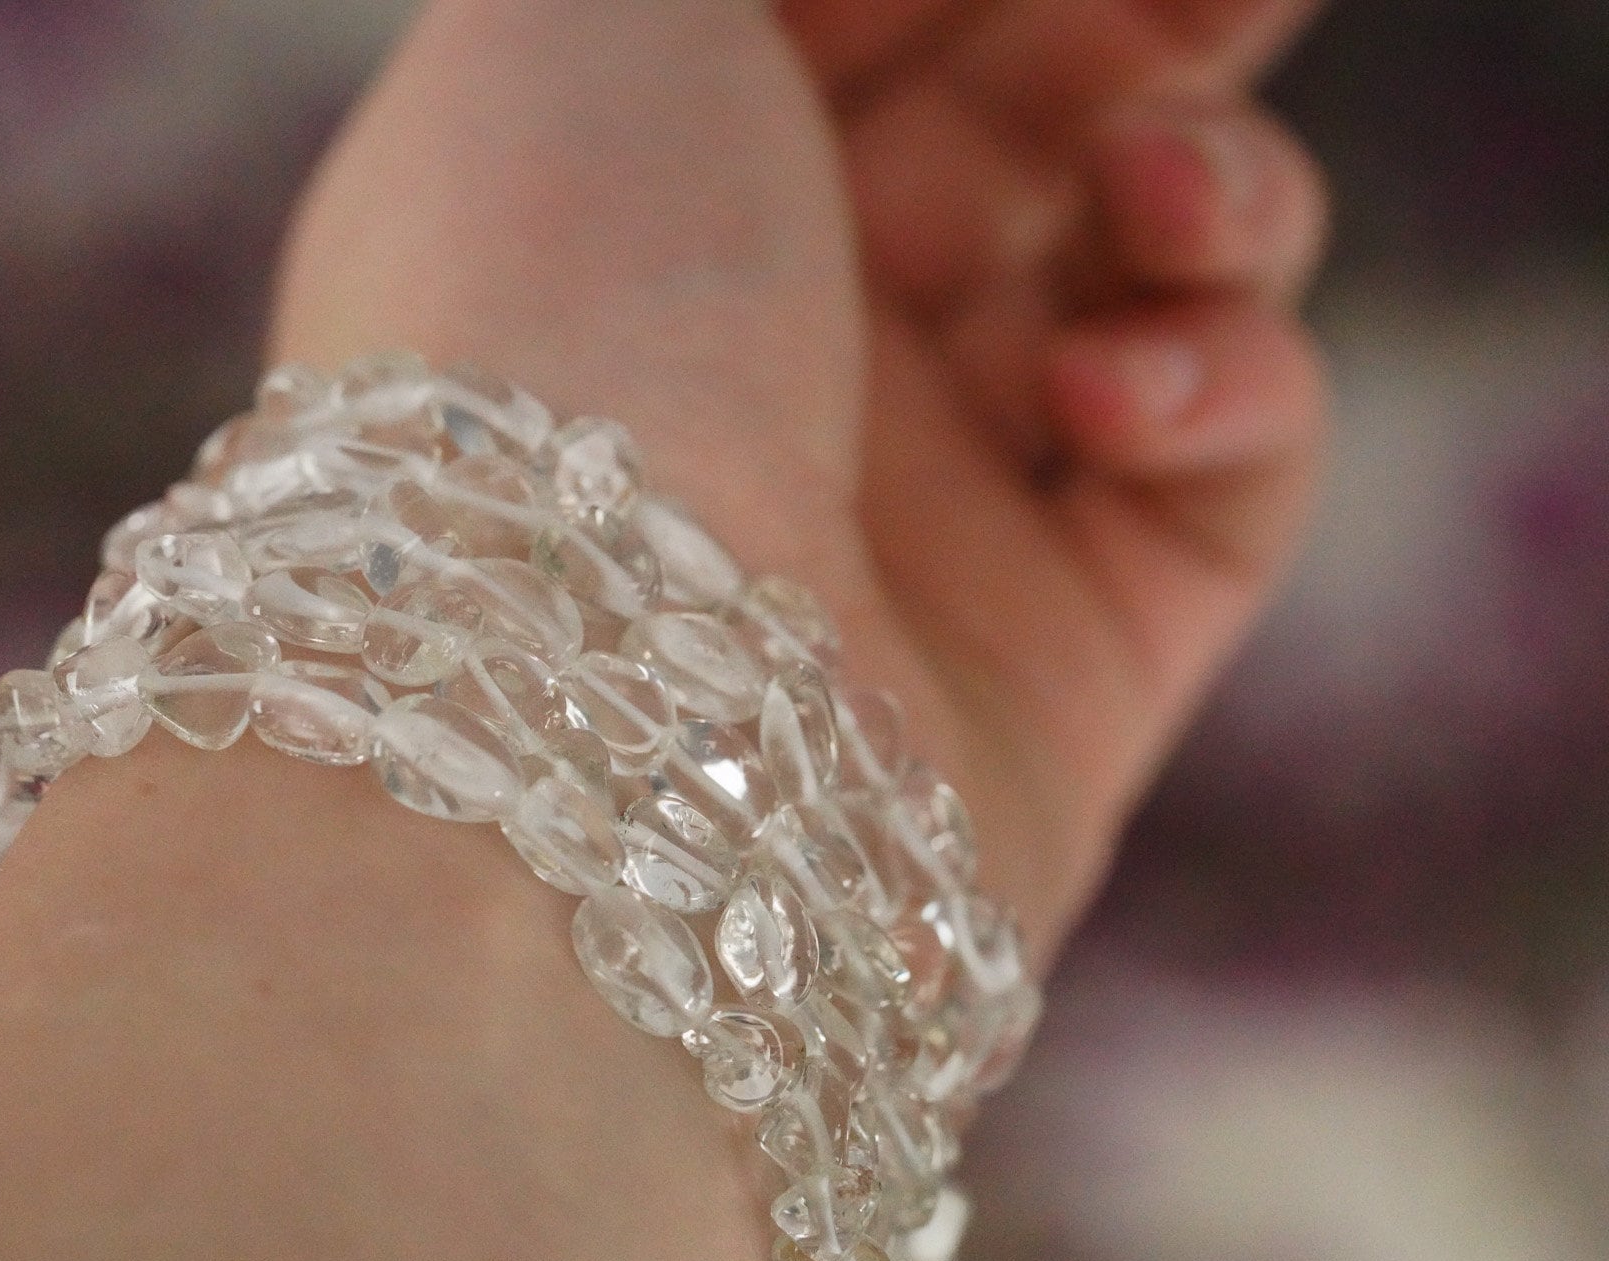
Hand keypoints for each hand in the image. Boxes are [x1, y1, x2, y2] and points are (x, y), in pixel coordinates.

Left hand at [276, 0, 1328, 955]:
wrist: (562, 683)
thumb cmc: (545, 301)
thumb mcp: (585, 9)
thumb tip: (882, 0)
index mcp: (667, 193)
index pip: (877, 37)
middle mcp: (794, 355)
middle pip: (1034, 144)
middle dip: (1144, 41)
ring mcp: (930, 512)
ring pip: (1154, 294)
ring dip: (1212, 196)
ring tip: (1160, 194)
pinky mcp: (1065, 665)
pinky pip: (1223, 481)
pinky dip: (1221, 391)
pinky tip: (1109, 392)